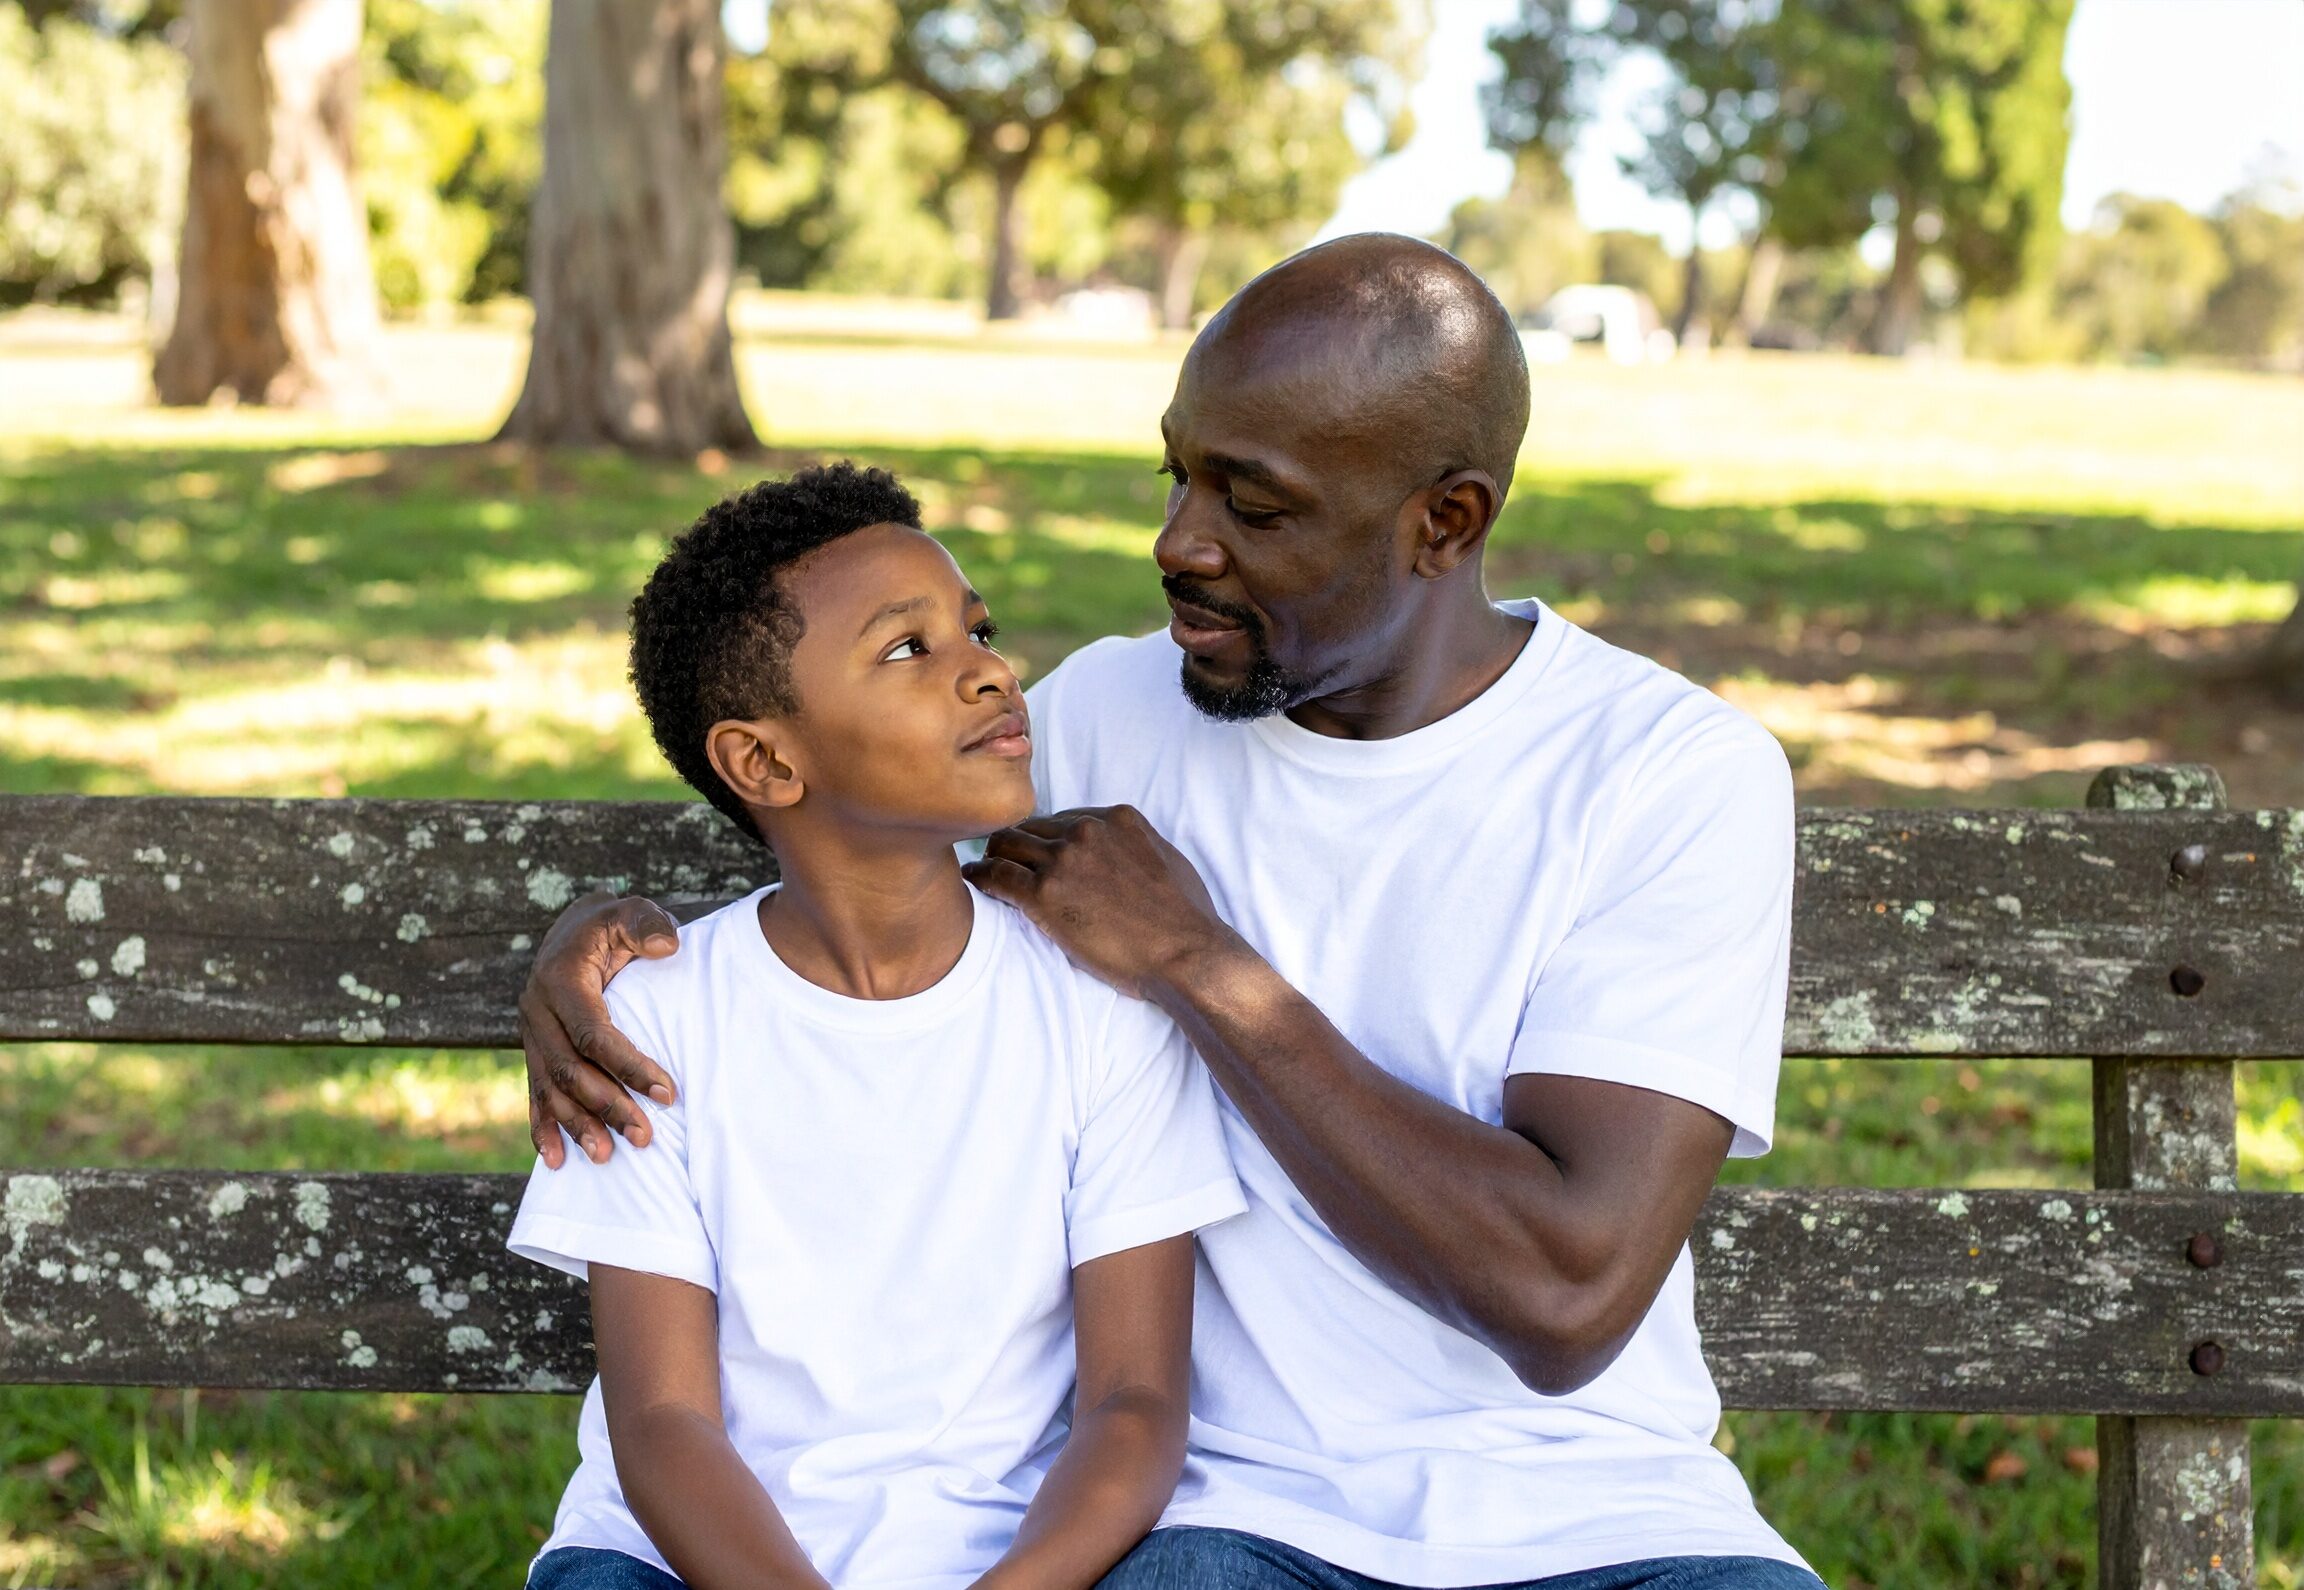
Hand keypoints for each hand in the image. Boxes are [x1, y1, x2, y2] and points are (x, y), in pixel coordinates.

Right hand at [520, 891, 681, 1167]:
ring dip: (577, 1125)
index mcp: (560, 981)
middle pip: (570, 1070)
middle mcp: (536, 1010)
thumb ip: (647, 924)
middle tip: (645, 1138)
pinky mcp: (532, 1050)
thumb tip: (667, 947)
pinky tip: (554, 1161)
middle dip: (607, 1107)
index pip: (594, 1034)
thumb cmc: (612, 926)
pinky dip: (542, 1128)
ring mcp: (530, 1033)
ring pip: (550, 1089)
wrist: (572, 930)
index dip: (629, 1066)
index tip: (668, 1094)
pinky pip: (533, 1094)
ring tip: (607, 1156)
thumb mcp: (630, 911)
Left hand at [964, 806, 1241, 999]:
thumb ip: (1135, 845)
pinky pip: (996, 875)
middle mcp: (1087, 831)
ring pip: (1006, 843)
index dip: (1047, 836)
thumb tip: (1122, 851)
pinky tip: (973, 881)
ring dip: (995, 856)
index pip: (1063, 817)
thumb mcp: (1166, 859)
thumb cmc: (1185, 917)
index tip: (1037, 851)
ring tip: (985, 869)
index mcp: (1117, 819)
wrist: (1185, 954)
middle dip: (1018, 843)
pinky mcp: (1044, 895)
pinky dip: (980, 876)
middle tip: (1004, 860)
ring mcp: (1063, 861)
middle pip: (1031, 826)